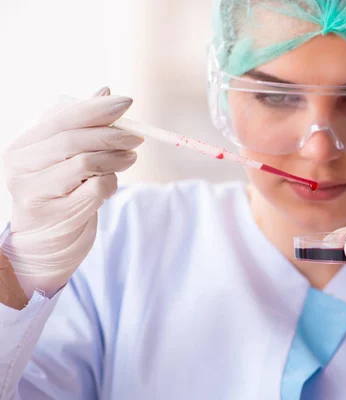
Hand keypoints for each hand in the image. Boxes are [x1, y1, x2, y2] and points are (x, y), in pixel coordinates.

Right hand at [1, 87, 143, 296]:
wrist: (44, 244)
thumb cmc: (58, 192)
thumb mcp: (64, 158)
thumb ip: (80, 126)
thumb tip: (104, 89)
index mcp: (23, 147)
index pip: (61, 118)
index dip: (96, 108)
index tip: (127, 102)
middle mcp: (21, 167)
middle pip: (73, 141)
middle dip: (111, 134)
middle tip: (137, 137)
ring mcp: (35, 193)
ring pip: (85, 164)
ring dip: (116, 158)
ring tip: (131, 158)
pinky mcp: (56, 215)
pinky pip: (95, 190)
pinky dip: (111, 183)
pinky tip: (111, 183)